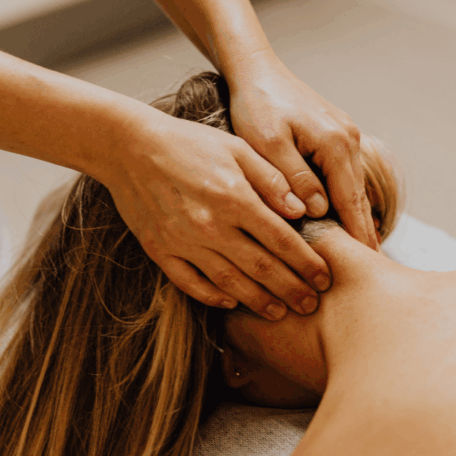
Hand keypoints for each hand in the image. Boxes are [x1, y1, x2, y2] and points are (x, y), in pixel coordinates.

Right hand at [106, 107, 331, 320]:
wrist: (130, 146)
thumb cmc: (189, 143)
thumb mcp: (238, 149)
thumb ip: (272, 180)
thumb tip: (302, 210)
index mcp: (235, 197)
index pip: (282, 239)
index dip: (307, 262)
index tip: (325, 277)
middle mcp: (211, 225)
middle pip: (260, 267)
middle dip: (290, 288)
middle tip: (312, 304)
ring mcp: (183, 241)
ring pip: (229, 281)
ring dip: (257, 301)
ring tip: (280, 312)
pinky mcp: (160, 250)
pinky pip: (190, 283)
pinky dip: (211, 296)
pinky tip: (230, 303)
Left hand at [226, 55, 379, 250]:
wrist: (256, 69)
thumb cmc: (257, 104)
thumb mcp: (268, 143)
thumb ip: (293, 177)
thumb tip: (316, 210)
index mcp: (334, 143)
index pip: (350, 201)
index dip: (357, 235)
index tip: (365, 266)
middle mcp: (348, 139)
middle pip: (358, 197)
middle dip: (364, 233)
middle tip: (372, 269)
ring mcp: (345, 135)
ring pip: (353, 186)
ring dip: (357, 218)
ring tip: (362, 253)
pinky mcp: (335, 134)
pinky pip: (345, 174)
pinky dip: (347, 198)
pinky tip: (345, 218)